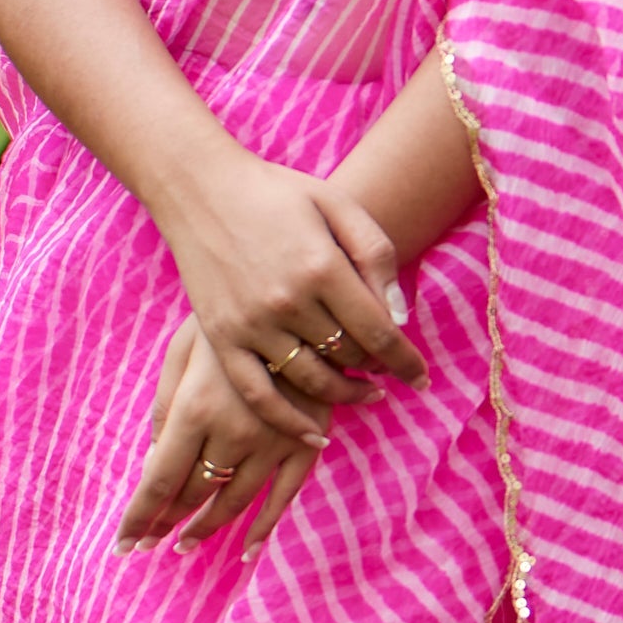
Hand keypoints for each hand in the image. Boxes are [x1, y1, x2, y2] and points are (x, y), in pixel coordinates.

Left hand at [118, 321, 330, 554]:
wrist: (299, 300)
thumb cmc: (227, 321)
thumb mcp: (182, 351)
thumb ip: (165, 409)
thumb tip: (154, 462)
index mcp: (194, 408)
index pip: (159, 481)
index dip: (140, 518)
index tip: (123, 546)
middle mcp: (233, 432)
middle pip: (194, 494)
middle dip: (167, 523)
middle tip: (148, 543)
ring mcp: (273, 441)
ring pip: (235, 501)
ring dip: (208, 528)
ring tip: (186, 544)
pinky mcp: (305, 442)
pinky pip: (284, 497)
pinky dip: (264, 528)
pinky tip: (245, 551)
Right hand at [151, 144, 423, 448]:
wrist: (200, 189)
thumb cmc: (277, 192)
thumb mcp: (337, 204)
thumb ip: (376, 254)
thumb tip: (401, 317)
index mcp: (321, 266)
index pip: (379, 332)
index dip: (406, 362)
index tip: (422, 379)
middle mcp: (287, 301)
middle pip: (348, 357)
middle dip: (376, 368)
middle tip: (387, 370)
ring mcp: (251, 324)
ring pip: (312, 381)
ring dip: (344, 395)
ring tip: (364, 394)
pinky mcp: (221, 339)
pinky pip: (259, 395)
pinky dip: (288, 422)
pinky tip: (314, 434)